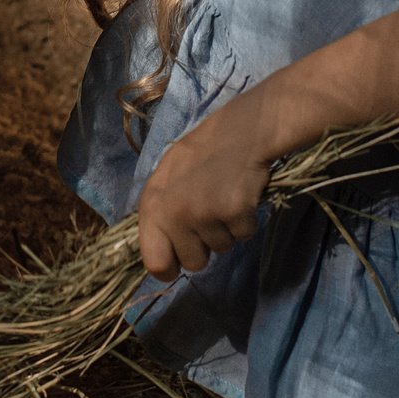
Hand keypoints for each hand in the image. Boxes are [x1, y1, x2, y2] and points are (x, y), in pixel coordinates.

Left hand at [135, 91, 272, 281]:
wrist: (241, 130)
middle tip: (209, 216)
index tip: (178, 263)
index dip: (169, 267)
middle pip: (193, 263)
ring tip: (224, 197)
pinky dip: (246, 221)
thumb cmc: (202, 153)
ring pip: (221, 249)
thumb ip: (160, 215)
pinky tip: (241, 195)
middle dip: (204, 247)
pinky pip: (243, 236)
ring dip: (226, 230)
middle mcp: (175, 213)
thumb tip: (158, 257)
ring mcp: (205, 213)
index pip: (154, 261)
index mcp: (153, 205)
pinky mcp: (234, 212)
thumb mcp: (167, 180)